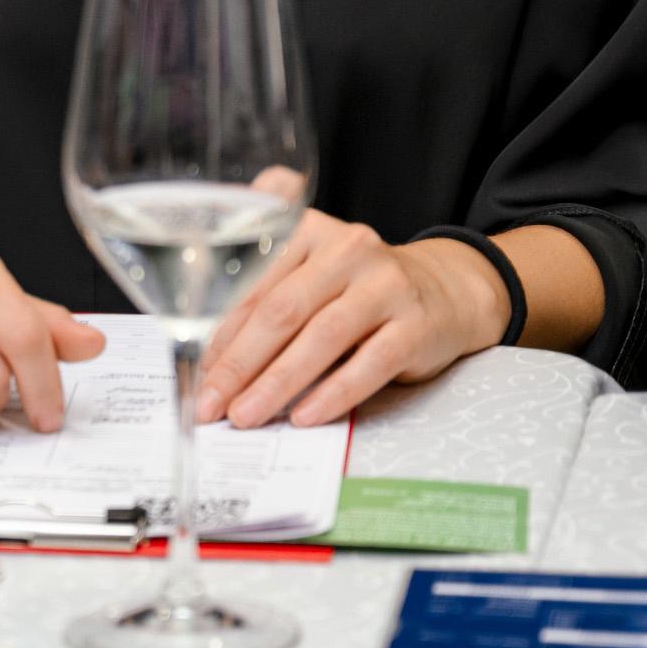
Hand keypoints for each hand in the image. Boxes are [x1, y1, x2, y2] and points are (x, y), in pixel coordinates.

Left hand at [195, 210, 509, 429]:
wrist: (447, 291)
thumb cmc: (361, 293)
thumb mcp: (314, 276)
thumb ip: (267, 297)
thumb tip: (211, 363)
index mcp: (310, 232)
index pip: (255, 290)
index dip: (222, 337)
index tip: (199, 378)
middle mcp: (348, 250)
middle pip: (282, 311)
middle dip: (240, 364)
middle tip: (212, 404)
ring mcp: (386, 284)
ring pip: (321, 337)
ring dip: (278, 382)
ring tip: (248, 415)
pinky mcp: (416, 323)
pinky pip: (369, 363)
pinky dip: (333, 392)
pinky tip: (305, 415)